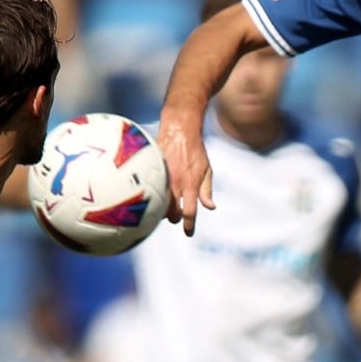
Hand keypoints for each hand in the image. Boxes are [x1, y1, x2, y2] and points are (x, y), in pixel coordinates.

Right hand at [156, 113, 213, 237]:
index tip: (188, 233)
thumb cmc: (195, 149)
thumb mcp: (207, 169)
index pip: (190, 212)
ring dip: (162, 208)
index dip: (189, 226)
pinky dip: (153, 195)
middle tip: (177, 214)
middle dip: (174, 217)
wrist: (179, 128)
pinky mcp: (152, 170)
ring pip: (158, 204)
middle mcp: (176, 183)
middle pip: (171, 214)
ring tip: (166, 204)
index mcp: (191, 185)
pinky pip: (150, 190)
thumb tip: (210, 207)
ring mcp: (162, 177)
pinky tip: (154, 193)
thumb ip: (207, 190)